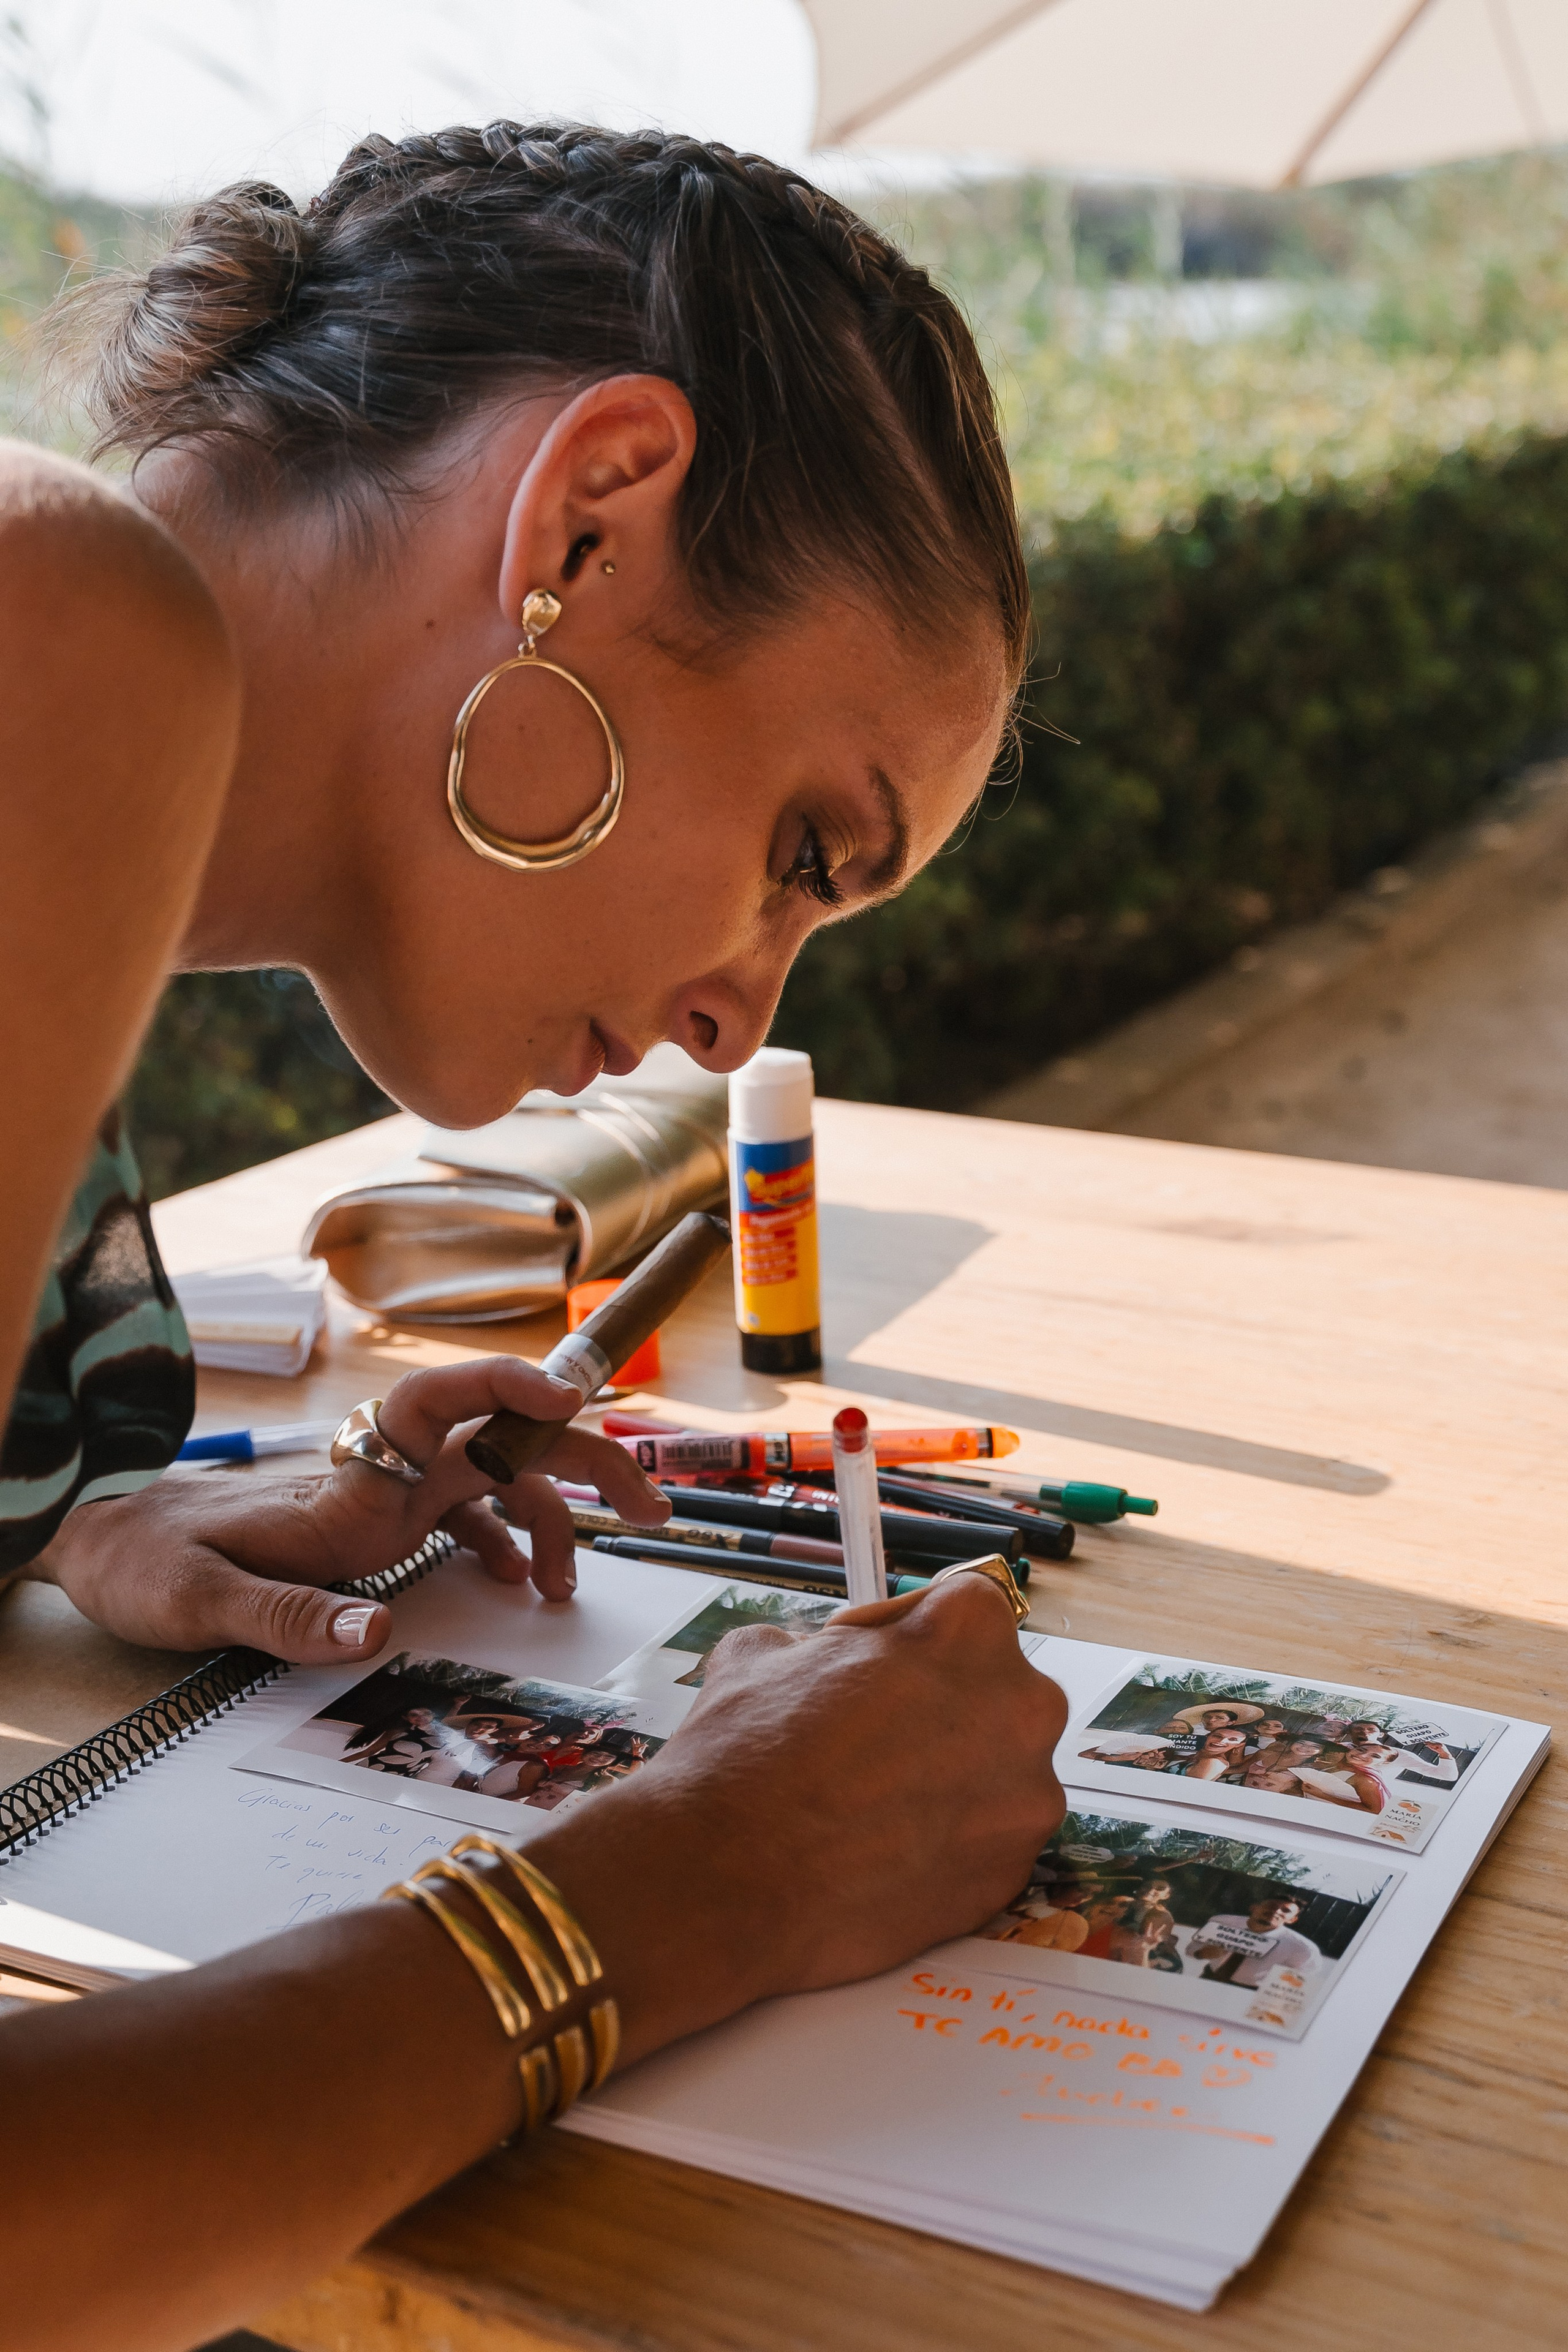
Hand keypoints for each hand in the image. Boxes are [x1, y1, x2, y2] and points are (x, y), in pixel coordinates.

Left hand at [29, 1357, 667, 1662]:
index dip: (507, 1387)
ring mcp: (382, 1493)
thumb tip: (378, 1637)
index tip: (570, 1397)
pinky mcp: (375, 1519)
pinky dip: (505, 1539)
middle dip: (581, 1457)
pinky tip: (519, 1581)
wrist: (101, 1543)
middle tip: (647, 1504)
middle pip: (498, 1436)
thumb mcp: (198, 1601)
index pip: (436, 1402)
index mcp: (344, 1483)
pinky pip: (462, 1514)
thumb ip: (288, 1617)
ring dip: (551, 1514)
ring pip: (493, 1477)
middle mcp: (377, 1474)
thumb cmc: (143, 1563)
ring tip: (579, 1579)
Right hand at [521, 1571, 1068, 2064]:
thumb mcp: (762, 1652)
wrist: (727, 1885)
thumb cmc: (743, 1759)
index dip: (913, 1638)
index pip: (965, 1608)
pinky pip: (990, 1842)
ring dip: (952, 1780)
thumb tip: (818, 1657)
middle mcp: (1022, 1705)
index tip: (879, 1666)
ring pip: (999, 1773)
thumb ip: (819, 1643)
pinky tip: (887, 1852)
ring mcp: (1026, 1797)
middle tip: (875, 1738)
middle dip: (944, 1709)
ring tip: (876, 1805)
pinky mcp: (1013, 1873)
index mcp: (968, 1629)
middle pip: (997, 1691)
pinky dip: (950, 1845)